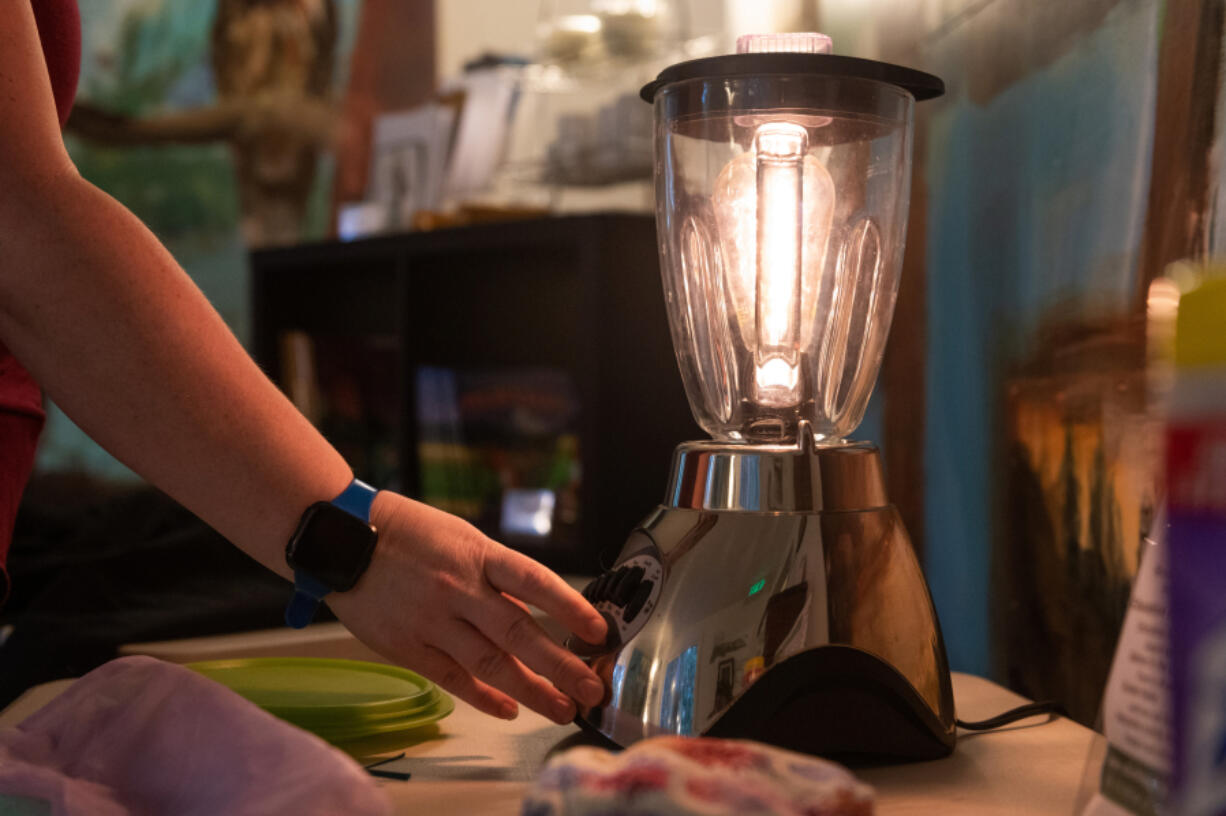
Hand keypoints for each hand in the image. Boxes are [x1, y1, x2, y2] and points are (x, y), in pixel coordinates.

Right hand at [327, 492, 608, 723]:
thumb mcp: (461, 538)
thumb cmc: (409, 534)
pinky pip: (452, 678)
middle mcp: (458, 589)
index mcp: (477, 555)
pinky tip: (510, 709)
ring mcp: (431, 620)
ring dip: (531, 690)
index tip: (598, 630)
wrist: (342, 539)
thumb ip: (496, 574)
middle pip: (518, 632)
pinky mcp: (406, 645)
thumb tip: (538, 608)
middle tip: (591, 689)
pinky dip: (484, 696)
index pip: (534, 582)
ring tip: (561, 708)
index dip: (569, 607)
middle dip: (560, 665)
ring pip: (490, 663)